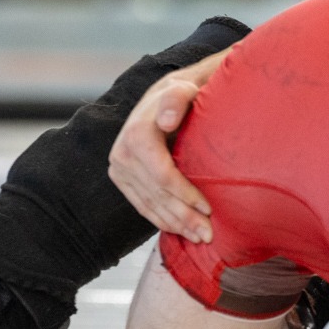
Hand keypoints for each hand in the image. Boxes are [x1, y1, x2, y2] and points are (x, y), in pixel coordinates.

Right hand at [107, 74, 213, 241]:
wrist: (159, 100)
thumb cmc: (180, 97)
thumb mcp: (181, 92)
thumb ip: (176, 102)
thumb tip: (167, 121)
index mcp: (137, 136)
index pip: (163, 176)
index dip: (185, 195)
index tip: (209, 209)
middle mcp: (122, 153)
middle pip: (157, 195)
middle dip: (184, 217)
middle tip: (209, 234)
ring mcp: (118, 168)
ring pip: (149, 204)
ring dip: (175, 225)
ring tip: (199, 237)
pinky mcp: (120, 178)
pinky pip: (141, 205)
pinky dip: (160, 220)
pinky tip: (179, 231)